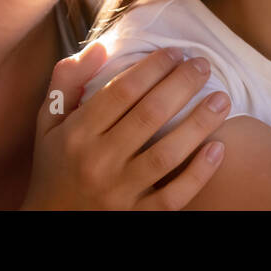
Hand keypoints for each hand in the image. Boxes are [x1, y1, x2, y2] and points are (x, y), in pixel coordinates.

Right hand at [21, 43, 230, 209]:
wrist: (49, 223)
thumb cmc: (55, 165)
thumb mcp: (48, 123)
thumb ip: (68, 81)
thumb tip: (101, 47)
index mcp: (77, 134)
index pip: (122, 91)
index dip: (153, 67)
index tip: (176, 52)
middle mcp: (98, 162)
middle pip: (150, 115)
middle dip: (182, 84)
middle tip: (204, 65)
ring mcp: (119, 193)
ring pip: (167, 154)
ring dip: (199, 123)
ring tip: (222, 99)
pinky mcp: (137, 217)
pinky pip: (174, 196)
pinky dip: (199, 173)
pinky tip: (219, 148)